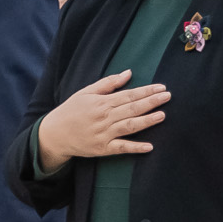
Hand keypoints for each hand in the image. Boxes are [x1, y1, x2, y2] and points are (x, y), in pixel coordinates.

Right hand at [36, 70, 169, 167]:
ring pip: (130, 126)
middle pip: (132, 108)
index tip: (161, 87)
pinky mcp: (102, 148)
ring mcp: (104, 134)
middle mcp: (104, 117)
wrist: (54, 134)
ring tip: (162, 115)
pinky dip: (135, 147)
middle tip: (168, 96)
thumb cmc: (71, 110)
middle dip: (151, 102)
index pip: (128, 95)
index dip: (146, 91)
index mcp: (101, 102)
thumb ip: (108, 83)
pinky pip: (121, 148)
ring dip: (147, 121)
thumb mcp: (86, 92)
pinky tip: (149, 146)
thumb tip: (128, 73)